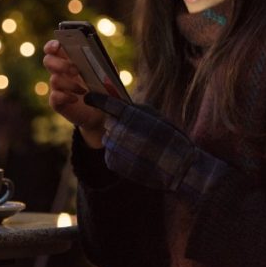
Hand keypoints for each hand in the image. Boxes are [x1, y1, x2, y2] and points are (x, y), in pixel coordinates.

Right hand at [42, 40, 105, 139]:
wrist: (104, 112)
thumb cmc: (104, 88)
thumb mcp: (107, 72)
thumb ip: (101, 61)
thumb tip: (96, 52)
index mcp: (70, 60)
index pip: (53, 49)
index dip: (52, 46)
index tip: (57, 46)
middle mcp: (61, 72)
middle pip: (48, 61)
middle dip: (60, 64)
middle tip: (76, 70)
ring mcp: (58, 88)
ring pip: (54, 79)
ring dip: (70, 83)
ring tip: (84, 90)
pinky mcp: (58, 103)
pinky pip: (54, 97)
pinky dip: (65, 97)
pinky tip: (76, 99)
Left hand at [84, 92, 229, 199]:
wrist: (177, 169)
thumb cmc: (170, 138)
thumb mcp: (155, 116)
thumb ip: (134, 108)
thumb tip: (117, 102)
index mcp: (130, 115)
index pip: (106, 103)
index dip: (95, 98)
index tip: (88, 97)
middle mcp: (119, 129)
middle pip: (109, 122)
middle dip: (119, 125)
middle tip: (137, 134)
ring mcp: (114, 147)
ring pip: (108, 138)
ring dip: (119, 141)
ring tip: (139, 148)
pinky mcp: (112, 162)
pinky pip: (110, 153)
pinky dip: (120, 155)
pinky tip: (136, 158)